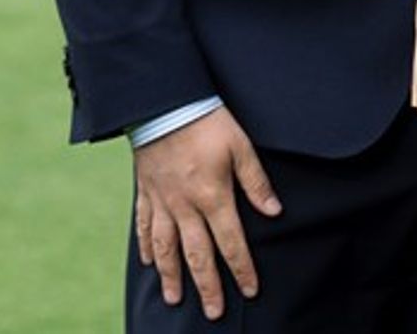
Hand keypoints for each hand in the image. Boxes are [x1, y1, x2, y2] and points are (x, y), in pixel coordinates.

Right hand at [132, 107, 281, 319]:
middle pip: (197, 255)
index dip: (241, 269)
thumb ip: (256, 182)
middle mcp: (184, 206)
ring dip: (172, 276)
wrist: (163, 103)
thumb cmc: (207, 122)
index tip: (249, 290)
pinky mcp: (145, 192)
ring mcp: (161, 202)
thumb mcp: (241, 146)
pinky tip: (149, 263)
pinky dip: (145, 248)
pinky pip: (143, 226)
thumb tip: (274, 212)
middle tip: (213, 312)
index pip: (231, 242)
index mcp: (212, 196)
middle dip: (207, 286)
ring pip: (165, 248)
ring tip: (176, 299)